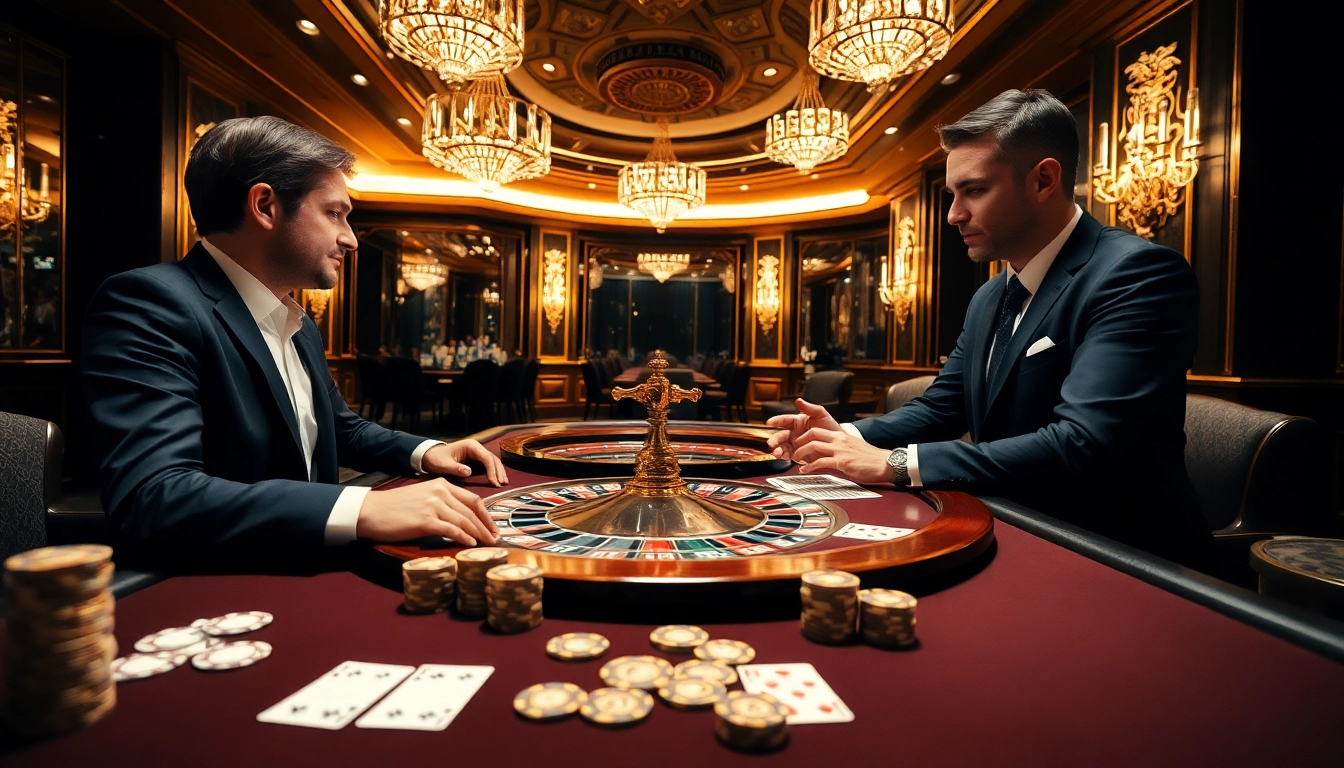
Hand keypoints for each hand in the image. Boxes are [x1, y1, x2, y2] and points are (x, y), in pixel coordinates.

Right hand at [356, 478, 498, 545]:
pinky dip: (464, 538)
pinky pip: (452, 530)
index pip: (473, 499)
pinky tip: (471, 544)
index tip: (493, 527)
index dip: (486, 515)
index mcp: (441, 485)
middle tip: (496, 538)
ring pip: (465, 520)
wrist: (371, 510)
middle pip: (473, 510)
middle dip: (487, 526)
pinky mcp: (426, 521)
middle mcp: (440, 492)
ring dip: (480, 534)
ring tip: (488, 544)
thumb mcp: (422, 497)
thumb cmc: (395, 507)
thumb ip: (442, 503)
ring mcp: (433, 505)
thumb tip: (460, 520)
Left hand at [422, 439, 507, 485]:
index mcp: (470, 446)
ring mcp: (477, 453)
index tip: (494, 482)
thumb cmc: (436, 458)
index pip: (486, 457)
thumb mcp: (443, 464)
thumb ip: (456, 468)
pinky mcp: (476, 459)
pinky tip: (497, 480)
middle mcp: (476, 448)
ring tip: (503, 483)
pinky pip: (488, 465)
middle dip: (498, 471)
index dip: (492, 470)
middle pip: (492, 459)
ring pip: (493, 461)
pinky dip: (494, 472)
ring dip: (499, 472)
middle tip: (502, 484)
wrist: (430, 455)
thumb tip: (469, 472)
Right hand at [765, 399, 840, 459]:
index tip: (769, 422)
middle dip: (774, 439)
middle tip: (771, 443)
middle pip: (780, 435)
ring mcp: (795, 445)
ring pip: (781, 446)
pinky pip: (787, 455)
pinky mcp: (797, 455)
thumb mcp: (822, 415)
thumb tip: (798, 400)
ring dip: (777, 449)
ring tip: (775, 452)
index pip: (784, 420)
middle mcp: (794, 433)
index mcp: (798, 422)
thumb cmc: (831, 429)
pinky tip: (781, 456)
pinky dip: (783, 456)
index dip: (776, 421)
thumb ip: (810, 408)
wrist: (839, 444)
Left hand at [791, 427, 893, 483]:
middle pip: (812, 434)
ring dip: (801, 454)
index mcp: (841, 436)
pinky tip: (805, 470)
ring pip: (813, 446)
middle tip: (795, 450)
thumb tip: (828, 453)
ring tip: (796, 460)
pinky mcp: (842, 462)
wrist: (884, 463)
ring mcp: (840, 450)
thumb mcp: (852, 447)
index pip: (818, 430)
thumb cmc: (870, 458)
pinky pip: (820, 462)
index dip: (805, 435)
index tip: (799, 443)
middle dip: (799, 442)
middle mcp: (839, 440)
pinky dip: (809, 467)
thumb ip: (839, 448)